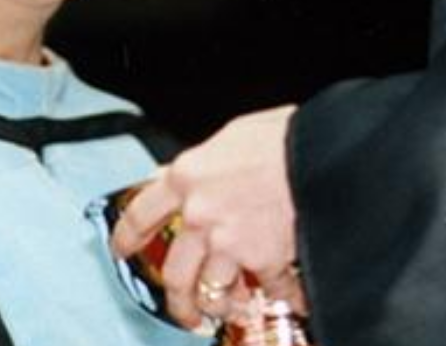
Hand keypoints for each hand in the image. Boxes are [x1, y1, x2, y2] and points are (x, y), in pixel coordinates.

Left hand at [111, 105, 306, 328]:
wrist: (321, 149)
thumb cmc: (282, 134)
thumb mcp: (232, 135)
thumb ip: (203, 163)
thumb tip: (180, 176)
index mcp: (188, 177)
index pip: (142, 213)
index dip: (127, 237)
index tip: (123, 250)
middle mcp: (201, 215)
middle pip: (174, 273)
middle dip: (177, 299)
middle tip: (183, 309)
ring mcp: (230, 242)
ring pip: (211, 293)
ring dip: (220, 307)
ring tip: (227, 311)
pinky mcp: (264, 259)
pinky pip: (270, 291)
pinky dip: (282, 297)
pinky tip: (291, 299)